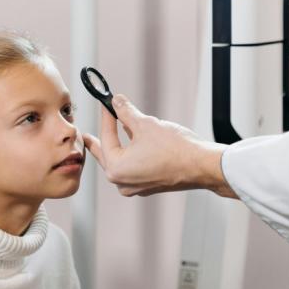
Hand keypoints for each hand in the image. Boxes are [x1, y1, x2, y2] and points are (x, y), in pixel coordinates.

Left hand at [82, 94, 237, 197]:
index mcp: (117, 169)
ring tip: (113, 132)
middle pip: (107, 155)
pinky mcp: (149, 184)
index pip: (106, 138)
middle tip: (86, 136)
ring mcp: (136, 186)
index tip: (107, 105)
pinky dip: (131, 154)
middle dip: (100, 140)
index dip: (107, 117)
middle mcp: (123, 182)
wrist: (202, 166)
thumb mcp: (146, 124)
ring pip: (120, 162)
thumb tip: (117, 102)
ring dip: (118, 145)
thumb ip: (126, 112)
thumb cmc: (176, 150)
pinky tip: (132, 143)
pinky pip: (133, 167)